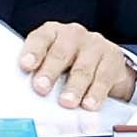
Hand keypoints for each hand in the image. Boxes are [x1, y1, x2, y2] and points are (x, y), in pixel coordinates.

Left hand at [19, 20, 136, 107]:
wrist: (103, 64)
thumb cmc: (68, 65)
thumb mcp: (49, 64)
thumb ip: (37, 73)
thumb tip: (24, 95)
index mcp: (52, 33)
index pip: (40, 38)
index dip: (33, 52)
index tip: (25, 66)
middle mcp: (73, 35)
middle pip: (61, 53)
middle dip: (50, 72)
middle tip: (41, 88)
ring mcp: (95, 45)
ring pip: (83, 68)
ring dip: (74, 87)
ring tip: (67, 102)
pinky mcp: (113, 58)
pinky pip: (104, 78)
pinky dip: (96, 93)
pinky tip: (89, 104)